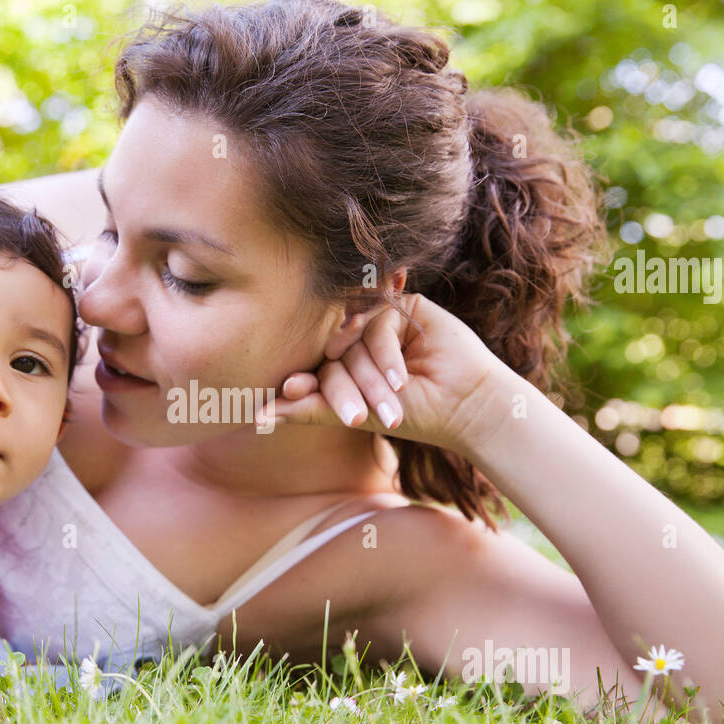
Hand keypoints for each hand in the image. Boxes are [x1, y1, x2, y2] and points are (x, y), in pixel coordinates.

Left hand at [258, 293, 514, 456]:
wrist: (466, 407)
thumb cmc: (415, 417)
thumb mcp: (357, 414)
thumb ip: (310, 410)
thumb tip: (258, 416)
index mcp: (343, 365)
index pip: (314, 369)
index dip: (304, 384)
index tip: (291, 392)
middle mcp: (358, 339)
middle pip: (332, 354)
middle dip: (346, 388)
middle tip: (357, 417)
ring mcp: (379, 319)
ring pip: (353, 338)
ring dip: (370, 374)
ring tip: (393, 399)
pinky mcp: (404, 305)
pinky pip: (377, 321)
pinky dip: (385, 353)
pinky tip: (403, 376)